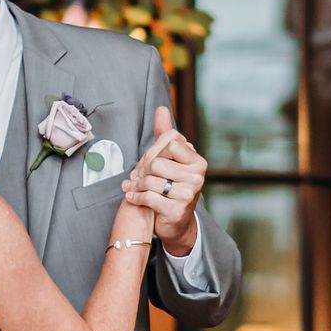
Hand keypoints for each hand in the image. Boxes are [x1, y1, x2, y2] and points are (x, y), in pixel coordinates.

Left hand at [119, 105, 206, 255]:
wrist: (175, 223)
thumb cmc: (170, 185)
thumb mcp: (169, 159)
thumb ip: (165, 134)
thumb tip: (161, 108)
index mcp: (198, 161)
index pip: (170, 143)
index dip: (154, 152)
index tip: (149, 162)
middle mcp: (198, 177)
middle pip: (157, 162)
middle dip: (142, 170)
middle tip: (136, 177)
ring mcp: (189, 194)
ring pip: (151, 180)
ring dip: (136, 185)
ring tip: (133, 186)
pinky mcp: (178, 210)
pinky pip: (148, 197)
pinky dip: (135, 197)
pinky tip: (132, 197)